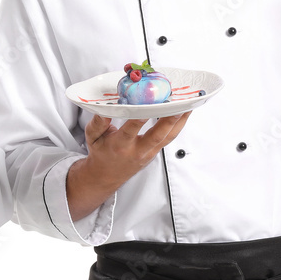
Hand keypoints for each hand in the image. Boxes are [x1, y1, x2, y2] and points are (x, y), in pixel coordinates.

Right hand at [67, 112, 190, 221]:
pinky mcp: (155, 152)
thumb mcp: (92, 137)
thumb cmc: (101, 152)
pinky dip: (179, 124)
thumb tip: (105, 108)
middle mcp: (137, 151)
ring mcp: (149, 152)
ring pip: (168, 137)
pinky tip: (185, 111)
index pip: (130, 131)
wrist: (107, 175)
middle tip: (178, 105)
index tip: (146, 106)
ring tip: (188, 103)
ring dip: (180, 121)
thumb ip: (97, 123)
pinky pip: (170, 138)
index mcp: (120, 146)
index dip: (138, 119)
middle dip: (168, 120)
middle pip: (157, 136)